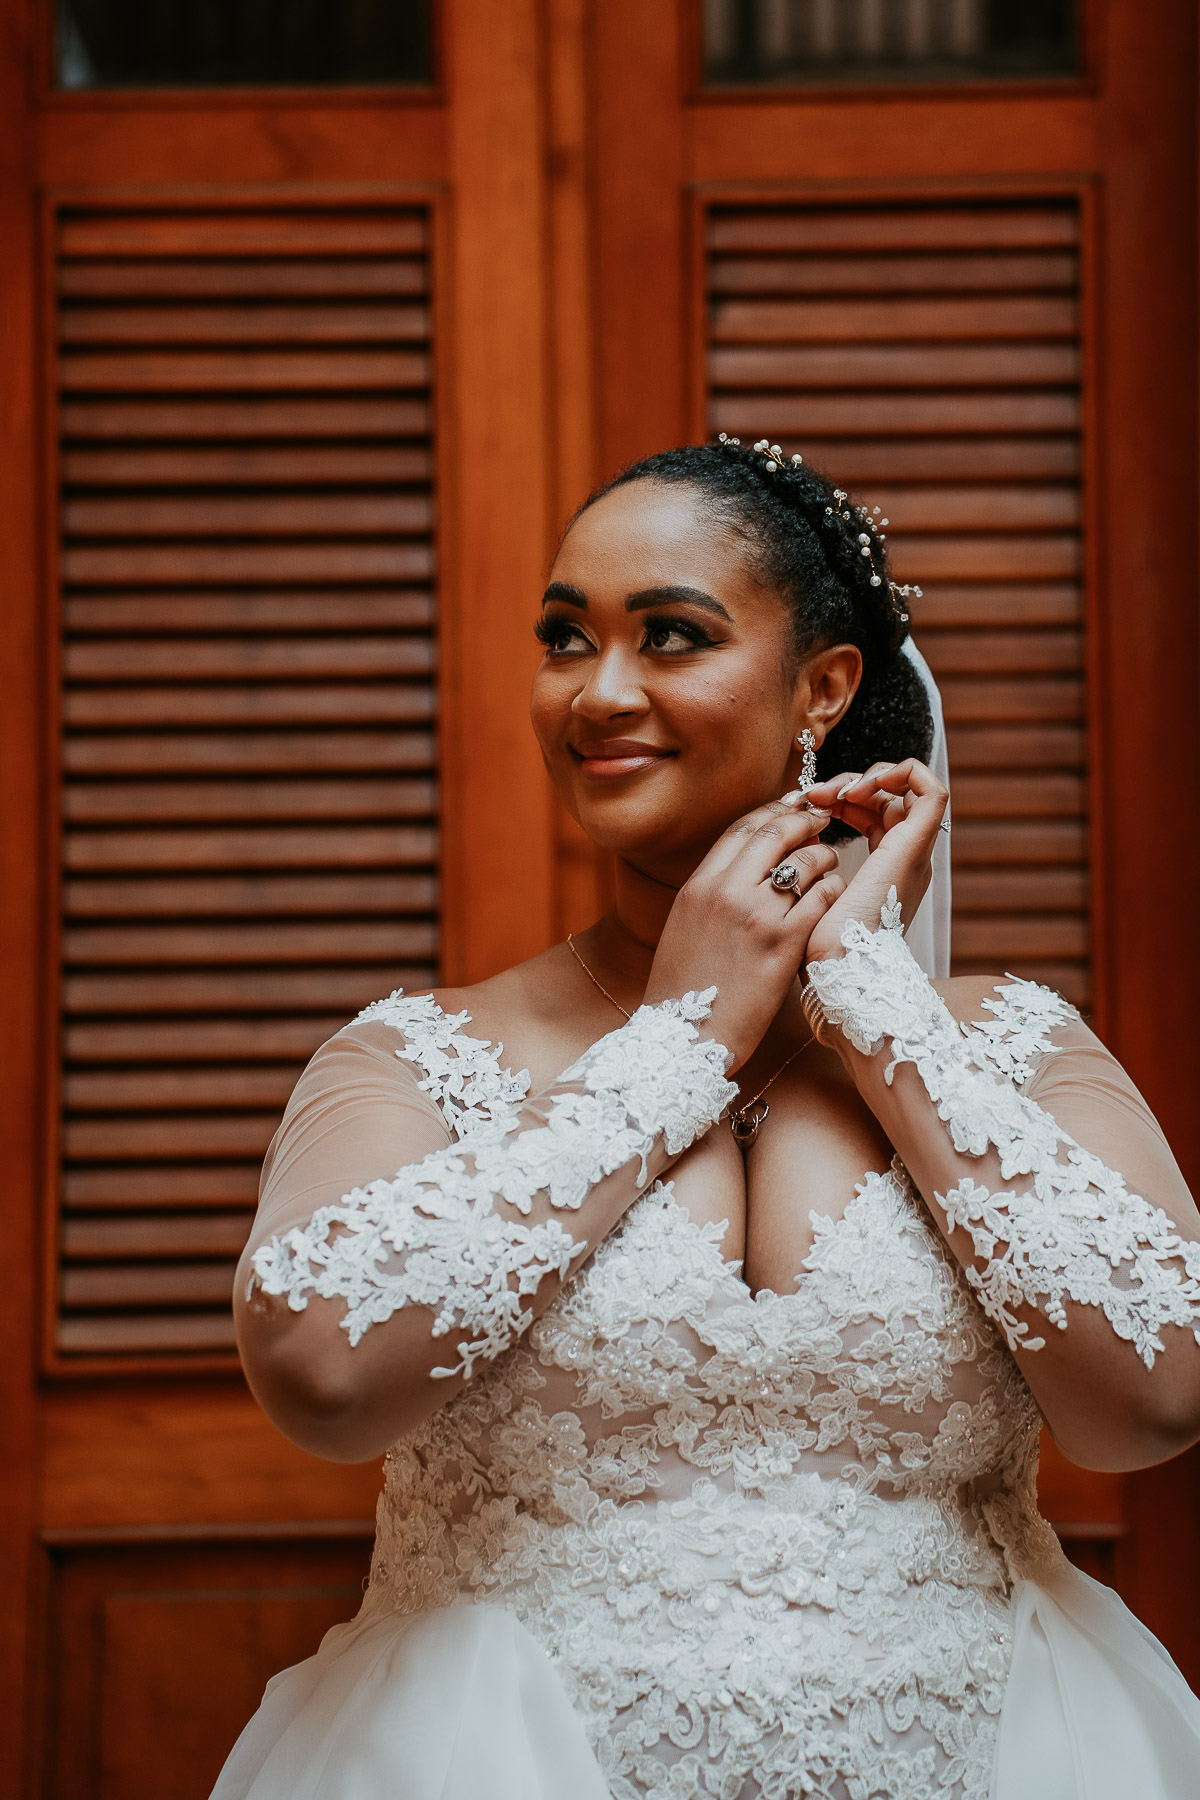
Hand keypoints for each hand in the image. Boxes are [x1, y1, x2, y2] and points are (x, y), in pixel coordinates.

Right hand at [643, 795, 844, 1070]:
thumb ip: (711, 893)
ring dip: (825, 855)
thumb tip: (741, 869)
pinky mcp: (783, 944)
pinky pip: (822, 898)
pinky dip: (834, 890)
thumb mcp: (685, 927)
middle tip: (821, 821)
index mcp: (698, 885)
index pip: (741, 828)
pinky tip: (835, 898)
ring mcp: (756, 916)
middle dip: (804, 821)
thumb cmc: (685, 991)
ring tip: (830, 863)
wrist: (683, 1038)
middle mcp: (725, 891)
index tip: (791, 808)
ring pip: (806, 860)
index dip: (772, 811)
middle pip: (775, 831)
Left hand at [801, 758, 947, 966]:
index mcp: (884, 866)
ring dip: (869, 776)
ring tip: (830, 793)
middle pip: (890, 796)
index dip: (842, 796)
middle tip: (814, 795)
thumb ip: (807, 860)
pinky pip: (932, 791)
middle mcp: (904, 857)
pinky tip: (858, 789)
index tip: (806, 803)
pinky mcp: (914, 847)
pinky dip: (902, 773)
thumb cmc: (816, 944)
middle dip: (850, 783)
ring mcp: (912, 852)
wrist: (838, 970)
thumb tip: (791, 826)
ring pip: (909, 788)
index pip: (873, 812)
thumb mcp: (807, 890)